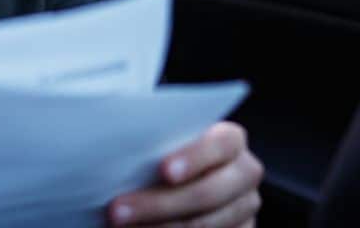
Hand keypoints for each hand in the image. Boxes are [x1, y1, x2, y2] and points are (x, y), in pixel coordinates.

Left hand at [107, 122, 262, 226]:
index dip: (193, 158)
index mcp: (231, 141)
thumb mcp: (167, 141)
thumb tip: (114, 150)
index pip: (220, 145)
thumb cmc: (168, 152)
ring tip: (119, 227)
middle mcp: (244, 174)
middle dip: (158, 205)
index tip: (163, 171)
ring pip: (203, 225)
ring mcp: (245, 209)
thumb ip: (155, 143)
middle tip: (116, 211)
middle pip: (207, 194)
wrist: (192, 177)